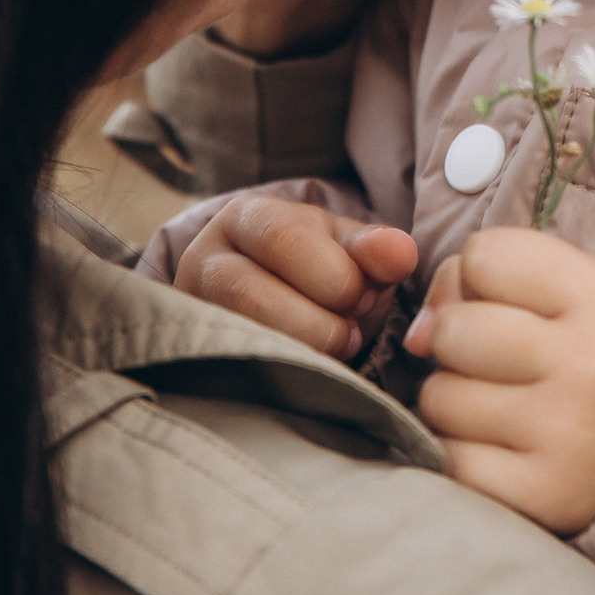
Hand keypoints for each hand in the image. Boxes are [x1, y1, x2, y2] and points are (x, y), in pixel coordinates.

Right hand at [172, 194, 419, 360]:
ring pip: (240, 339)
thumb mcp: (347, 251)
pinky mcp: (198, 356)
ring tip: (336, 348)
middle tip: (351, 331)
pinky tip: (312, 370)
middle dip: (319, 321)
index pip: (282, 238)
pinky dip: (284, 376)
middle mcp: (204, 261)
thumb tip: (400, 252)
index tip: (365, 298)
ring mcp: (194, 312)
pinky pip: (233, 373)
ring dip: (304, 351)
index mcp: (245, 218)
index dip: (335, 276)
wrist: (279, 307)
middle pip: (251, 294)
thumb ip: (375, 250)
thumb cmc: (318, 272)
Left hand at [404, 227, 594, 534]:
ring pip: (439, 397)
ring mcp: (569, 437)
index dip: (487, 278)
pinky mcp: (541, 498)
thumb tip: (416, 333)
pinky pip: (448, 460)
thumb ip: (490, 279)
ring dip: (459, 402)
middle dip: (465, 344)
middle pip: (453, 329)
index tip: (524, 305)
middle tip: (514, 365)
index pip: (484, 255)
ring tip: (512, 410)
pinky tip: (507, 452)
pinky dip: (464, 454)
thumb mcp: (577, 291)